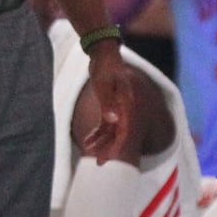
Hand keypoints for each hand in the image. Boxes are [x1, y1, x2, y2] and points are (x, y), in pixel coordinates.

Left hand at [81, 45, 131, 163]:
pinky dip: (97, 132)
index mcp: (128, 105)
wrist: (103, 53)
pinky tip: (88, 140)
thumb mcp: (103, 84)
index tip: (110, 158)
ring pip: (111, 131)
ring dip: (101, 142)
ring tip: (90, 152)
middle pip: (119, 134)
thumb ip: (108, 102)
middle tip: (99, 163)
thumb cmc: (105, 67)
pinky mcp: (110, 106)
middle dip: (109, 149)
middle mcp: (125, 109)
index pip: (125, 131)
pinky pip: (105, 124)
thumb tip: (112, 121)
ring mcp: (118, 108)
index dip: (118, 146)